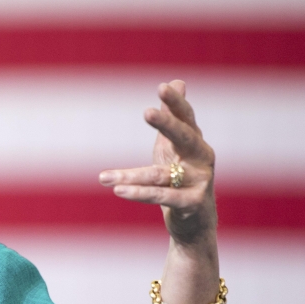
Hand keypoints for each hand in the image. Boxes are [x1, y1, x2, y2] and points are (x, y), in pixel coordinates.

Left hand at [99, 80, 216, 245]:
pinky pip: (163, 197)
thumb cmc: (181, 177)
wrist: (195, 222)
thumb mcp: (174, 145)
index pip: (186, 118)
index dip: (176, 102)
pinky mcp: (193, 204)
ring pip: (161, 175)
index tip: (163, 86)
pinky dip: (139, 194)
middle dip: (167, 124)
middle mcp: (202, 158)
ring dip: (130, 176)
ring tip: (102, 177)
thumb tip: (176, 80)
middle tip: (146, 112)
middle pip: (185, 137)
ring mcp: (200, 182)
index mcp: (195, 141)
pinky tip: (118, 190)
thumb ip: (173, 116)